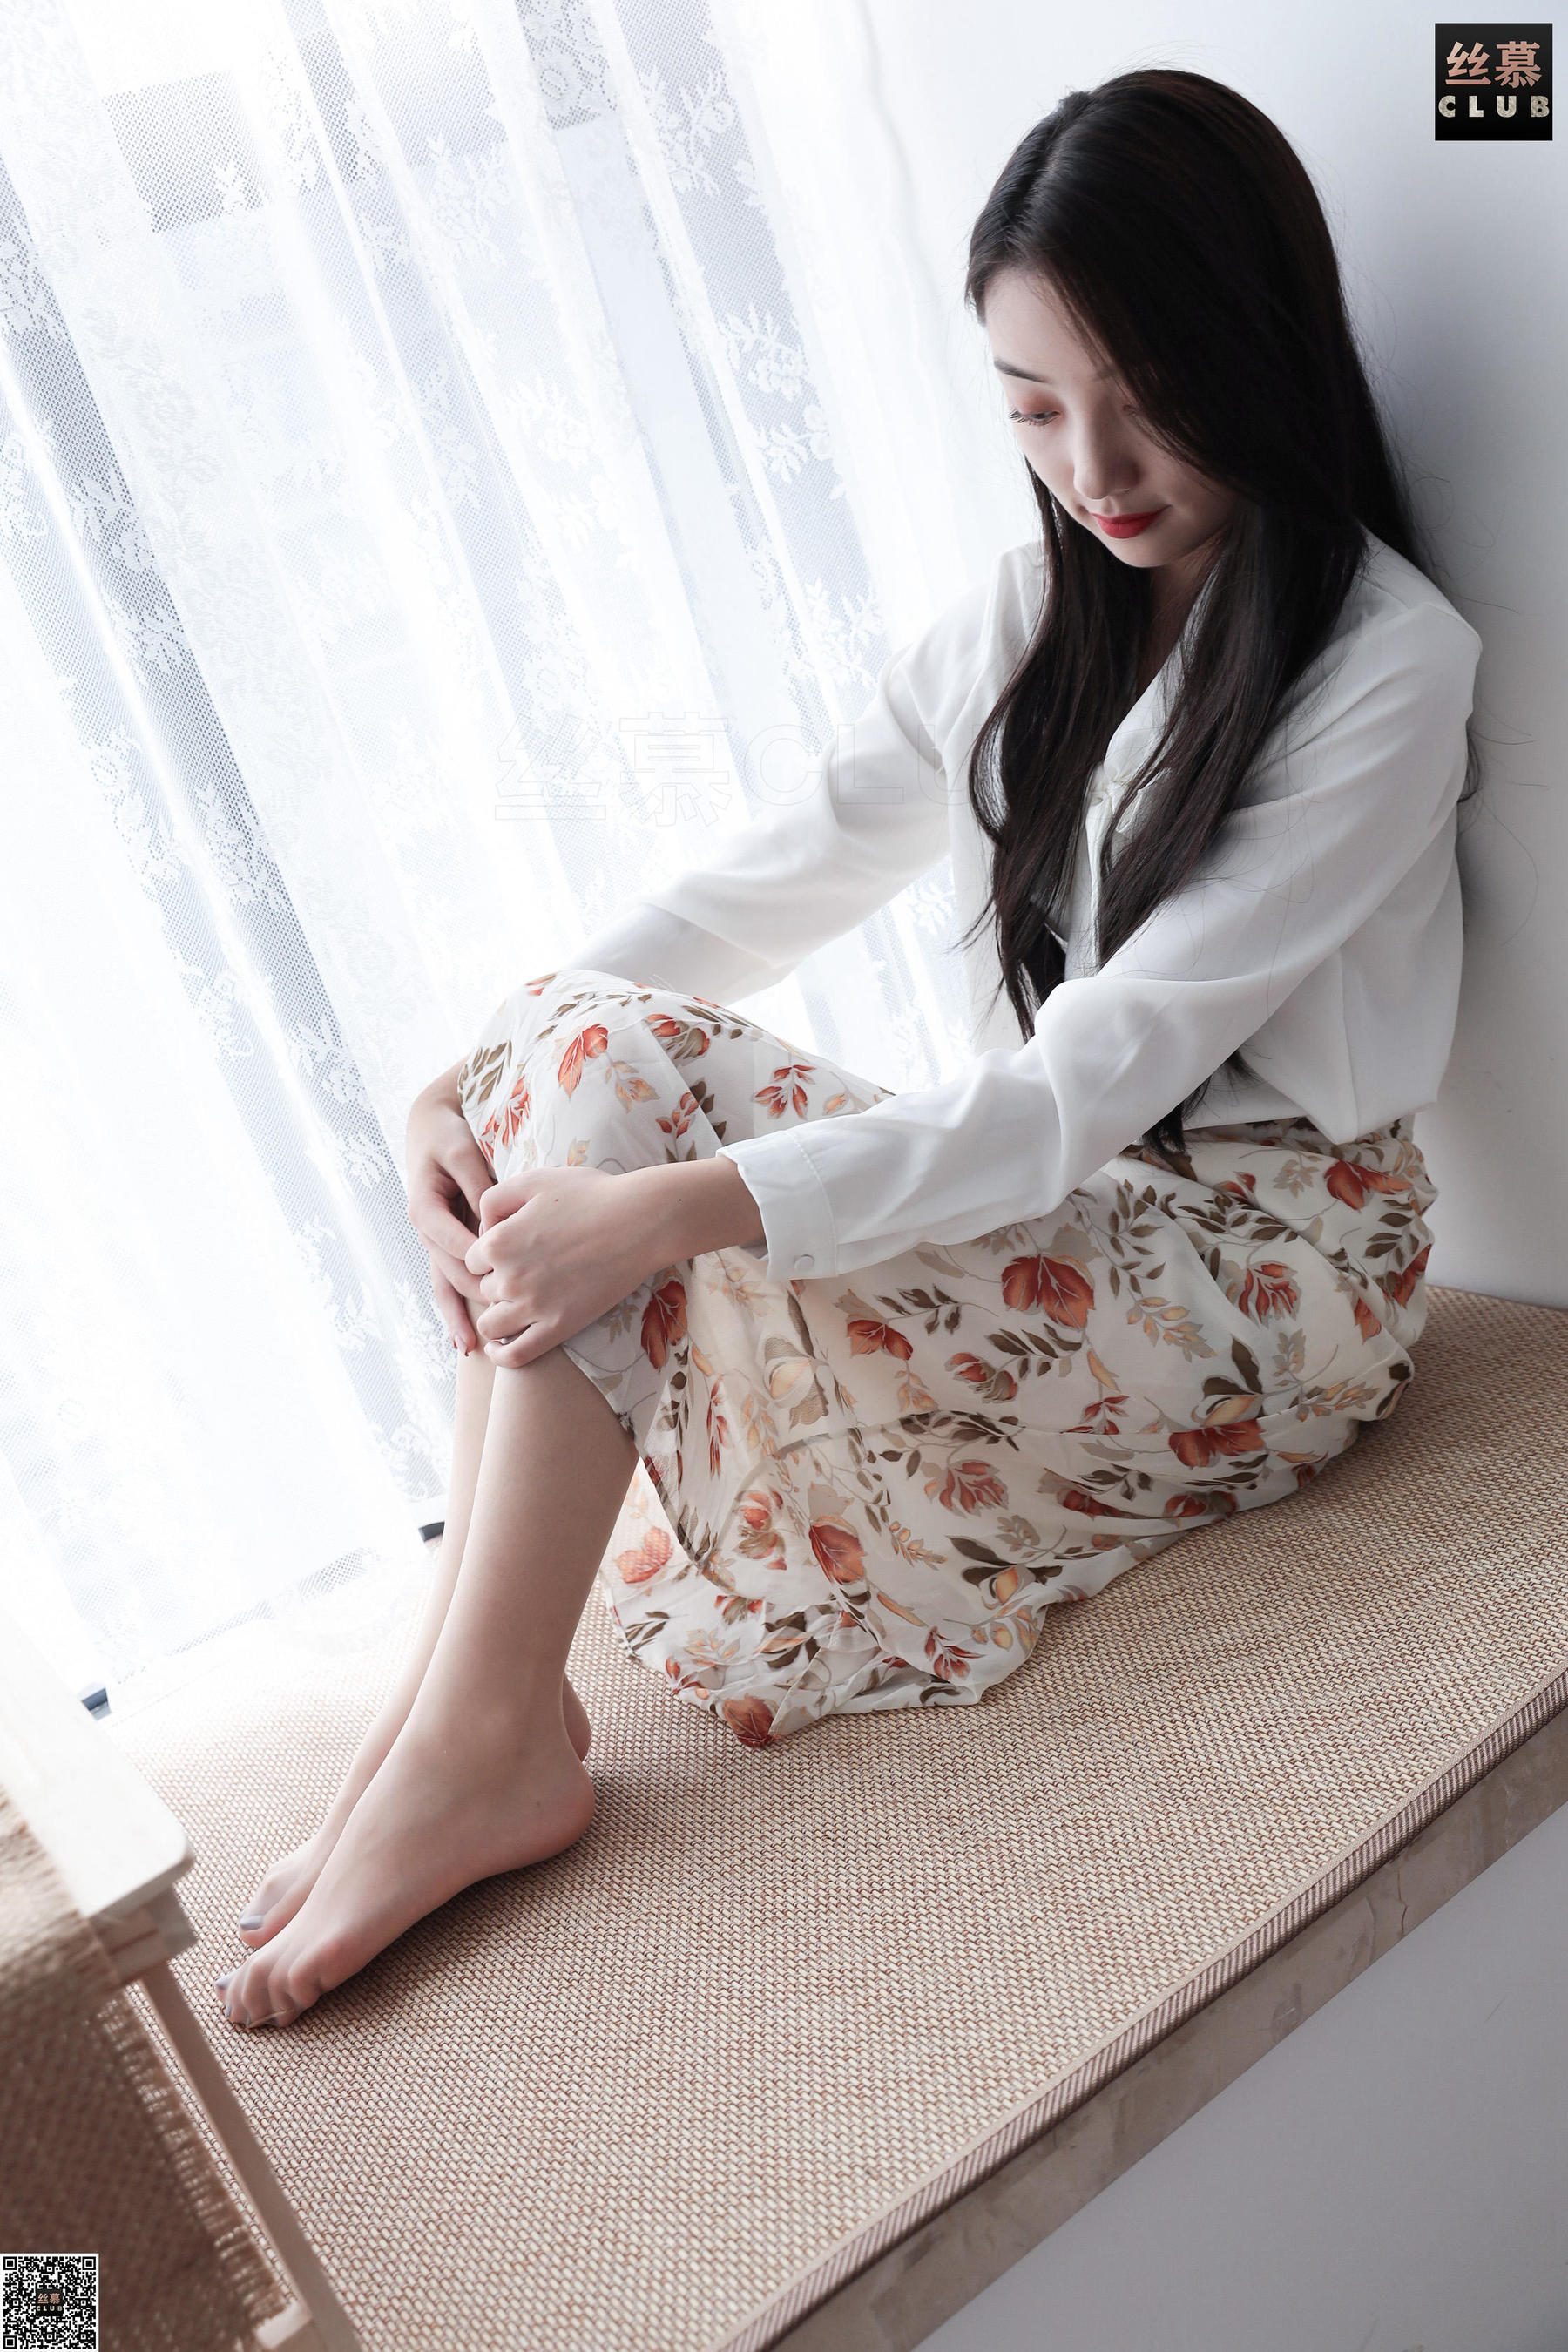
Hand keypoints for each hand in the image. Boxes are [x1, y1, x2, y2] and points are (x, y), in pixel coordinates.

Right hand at [405, 1063, 496, 1351]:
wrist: (430, 1127)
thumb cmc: (449, 1136)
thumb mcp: (462, 1152)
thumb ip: (478, 1184)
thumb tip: (493, 1220)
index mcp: (425, 1209)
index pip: (453, 1242)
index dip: (481, 1261)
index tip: (510, 1275)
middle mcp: (426, 1232)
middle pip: (451, 1271)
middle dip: (477, 1294)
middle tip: (509, 1315)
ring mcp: (434, 1242)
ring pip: (446, 1284)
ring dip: (458, 1315)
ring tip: (472, 1345)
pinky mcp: (446, 1245)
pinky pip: (450, 1281)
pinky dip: (456, 1310)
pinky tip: (463, 1340)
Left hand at [465, 1157, 764, 1367]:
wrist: (640, 1222)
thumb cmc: (590, 1195)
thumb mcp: (534, 1180)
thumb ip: (493, 1198)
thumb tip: (481, 1227)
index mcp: (498, 1242)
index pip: (471, 1259)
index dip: (490, 1252)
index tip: (514, 1246)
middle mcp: (510, 1278)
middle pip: (483, 1289)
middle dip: (499, 1280)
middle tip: (529, 1268)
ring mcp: (534, 1307)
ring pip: (491, 1325)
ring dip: (499, 1314)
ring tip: (518, 1303)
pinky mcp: (558, 1328)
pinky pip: (515, 1356)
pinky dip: (503, 1355)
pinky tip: (505, 1345)